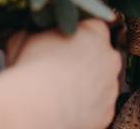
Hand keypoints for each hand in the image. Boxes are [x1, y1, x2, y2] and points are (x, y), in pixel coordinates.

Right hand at [6, 21, 120, 128]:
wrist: (36, 106)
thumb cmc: (32, 68)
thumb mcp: (27, 37)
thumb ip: (39, 33)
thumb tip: (30, 35)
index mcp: (95, 32)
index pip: (92, 27)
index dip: (76, 37)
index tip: (62, 46)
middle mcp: (109, 57)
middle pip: (100, 55)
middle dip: (84, 62)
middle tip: (60, 71)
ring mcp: (111, 86)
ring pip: (101, 83)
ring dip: (86, 86)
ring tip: (60, 92)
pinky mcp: (107, 112)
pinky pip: (98, 107)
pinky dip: (85, 108)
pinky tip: (66, 108)